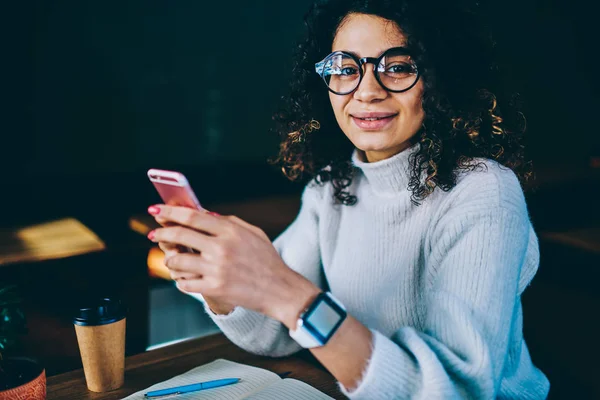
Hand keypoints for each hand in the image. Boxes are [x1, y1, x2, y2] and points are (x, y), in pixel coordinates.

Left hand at [147, 205, 319, 325]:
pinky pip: (184, 283)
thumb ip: (229, 221)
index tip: (156, 210)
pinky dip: (181, 280)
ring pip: (177, 260)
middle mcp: (221, 248)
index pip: (192, 216)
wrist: (279, 289)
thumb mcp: (253, 233)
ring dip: (171, 259)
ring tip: (175, 259)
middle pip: (180, 235)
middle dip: (161, 233)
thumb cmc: (267, 260)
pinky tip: (186, 277)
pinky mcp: (214, 288)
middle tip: (154, 234)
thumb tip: (203, 213)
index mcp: (230, 231)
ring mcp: (216, 269)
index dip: (170, 212)